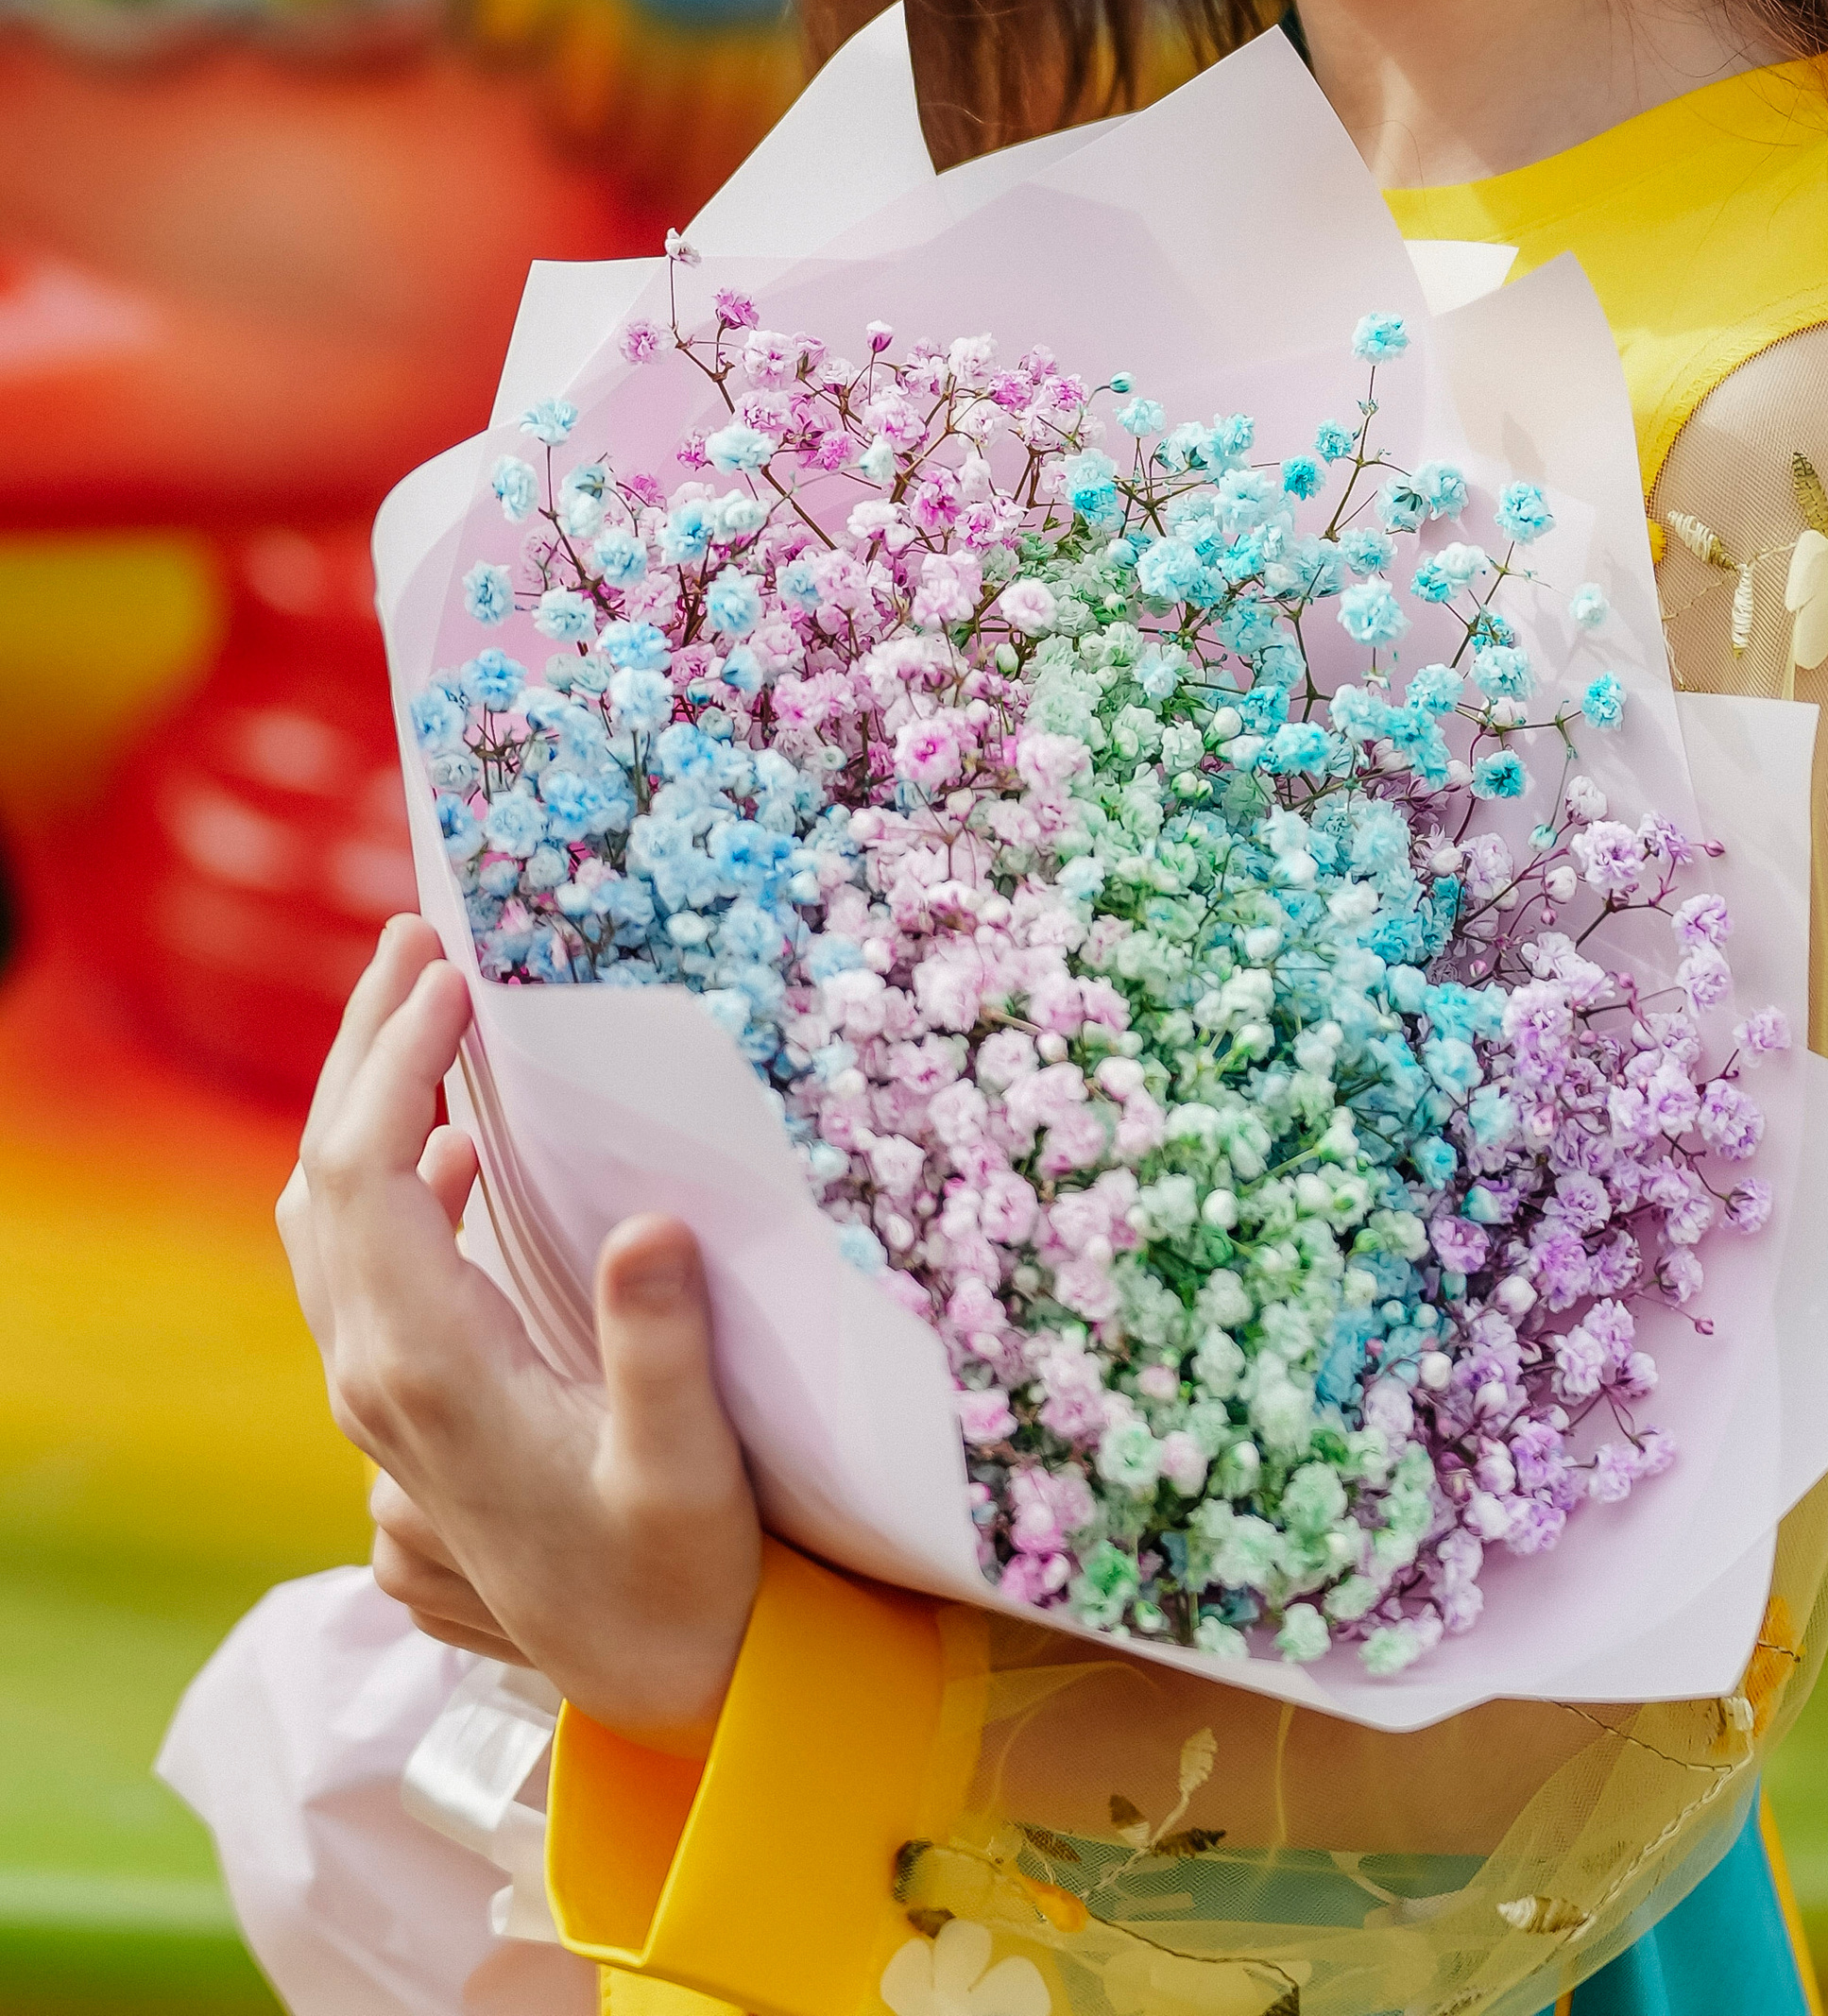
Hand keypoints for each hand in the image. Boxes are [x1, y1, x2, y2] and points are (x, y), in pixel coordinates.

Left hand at [281, 917, 762, 1755]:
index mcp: (426, 1377)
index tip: (450, 968)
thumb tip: (646, 1226)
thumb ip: (659, 1348)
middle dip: (363, 1050)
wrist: (664, 1699)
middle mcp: (375, 1390)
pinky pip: (366, 1275)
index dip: (396, 1059)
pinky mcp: (408, 1425)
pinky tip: (462, 1157)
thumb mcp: (689, 1466)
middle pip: (324, 1182)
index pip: (370, 1176)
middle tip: (418, 941)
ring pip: (332, 1229)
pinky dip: (398, 1187)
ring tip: (436, 1014)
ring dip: (372, 1112)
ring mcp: (380, 1415)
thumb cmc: (687, 1579)